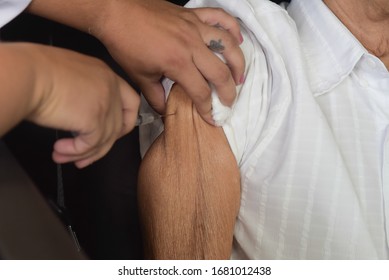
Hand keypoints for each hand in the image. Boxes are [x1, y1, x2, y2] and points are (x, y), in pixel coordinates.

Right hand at [24, 44, 139, 167]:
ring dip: (83, 153)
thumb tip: (83, 116)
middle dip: (105, 144)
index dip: (125, 121)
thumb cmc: (36, 72)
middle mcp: (111, 88)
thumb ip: (86, 93)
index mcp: (106, 75)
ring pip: (105, 139)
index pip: (130, 102)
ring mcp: (106, 104)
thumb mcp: (72, 76)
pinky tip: (60, 150)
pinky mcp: (95, 120)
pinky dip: (75, 152)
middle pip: (120, 125)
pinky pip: (90, 145)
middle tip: (89, 154)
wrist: (27, 75)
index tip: (112, 133)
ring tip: (64, 157)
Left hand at [97, 0, 244, 123]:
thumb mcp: (139, 76)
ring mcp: (195, 27)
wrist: (117, 11)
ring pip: (228, 45)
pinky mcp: (193, 14)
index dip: (208, 109)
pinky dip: (233, 27)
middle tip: (228, 103)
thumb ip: (155, 97)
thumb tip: (165, 111)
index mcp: (178, 63)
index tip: (212, 119)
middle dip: (228, 93)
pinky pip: (220, 17)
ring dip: (238, 63)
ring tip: (240, 77)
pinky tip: (238, 39)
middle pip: (220, 73)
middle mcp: (191, 45)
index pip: (201, 92)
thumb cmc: (125, 43)